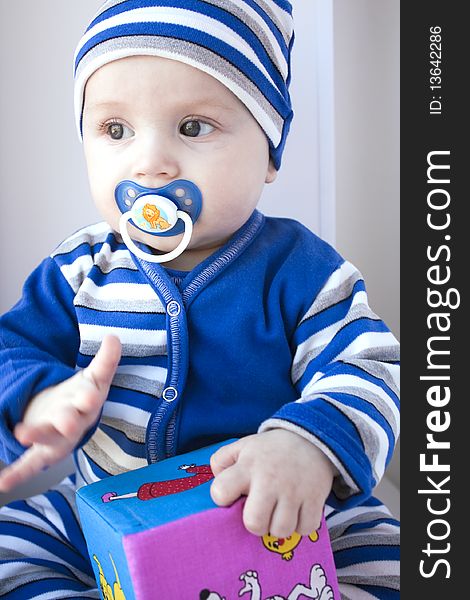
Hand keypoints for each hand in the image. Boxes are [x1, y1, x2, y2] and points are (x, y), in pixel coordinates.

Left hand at [0, 335, 120, 492]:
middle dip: (68, 422)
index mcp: (88, 404)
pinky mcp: (41, 453)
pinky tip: (2, 483)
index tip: (89, 396)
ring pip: (48, 440)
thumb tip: (114, 338)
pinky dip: (16, 474)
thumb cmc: (83, 398)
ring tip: (21, 433)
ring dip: (37, 436)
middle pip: (72, 422)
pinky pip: (29, 464)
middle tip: (65, 422)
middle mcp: (74, 424)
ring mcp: (57, 439)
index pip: (91, 398)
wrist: (72, 421)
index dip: (90, 398)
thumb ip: (105, 360)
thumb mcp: (94, 378)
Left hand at [210, 429, 336, 537]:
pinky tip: (297, 512)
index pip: (221, 491)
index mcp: (248, 466)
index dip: (223, 498)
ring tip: (279, 512)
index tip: (232, 495)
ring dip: (278, 526)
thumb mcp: (243, 447)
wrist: (311, 439)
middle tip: (259, 512)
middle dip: (254, 523)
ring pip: (281, 530)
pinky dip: (301, 525)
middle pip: (254, 523)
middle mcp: (270, 479)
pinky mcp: (315, 498)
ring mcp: (294, 490)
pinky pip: (305, 529)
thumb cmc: (271, 451)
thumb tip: (217, 485)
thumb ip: (222, 461)